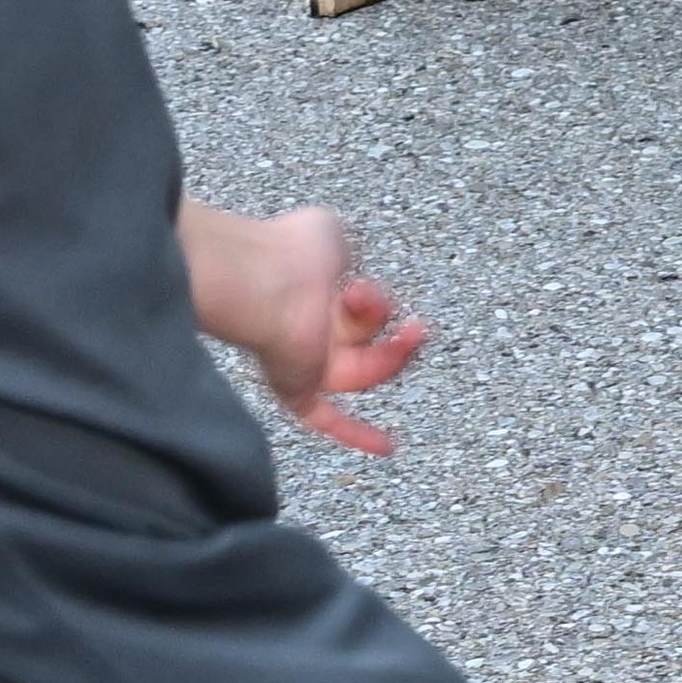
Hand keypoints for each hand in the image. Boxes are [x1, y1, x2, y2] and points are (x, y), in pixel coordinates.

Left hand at [181, 198, 429, 458]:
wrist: (263, 279)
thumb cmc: (290, 250)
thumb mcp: (330, 235)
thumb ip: (346, 251)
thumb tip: (353, 271)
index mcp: (315, 294)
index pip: (357, 309)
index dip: (376, 305)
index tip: (370, 289)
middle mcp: (309, 330)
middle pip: (368, 344)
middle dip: (395, 334)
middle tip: (418, 326)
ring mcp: (304, 361)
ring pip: (363, 372)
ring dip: (394, 356)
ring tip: (413, 332)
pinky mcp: (296, 389)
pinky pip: (326, 419)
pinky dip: (357, 435)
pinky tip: (388, 448)